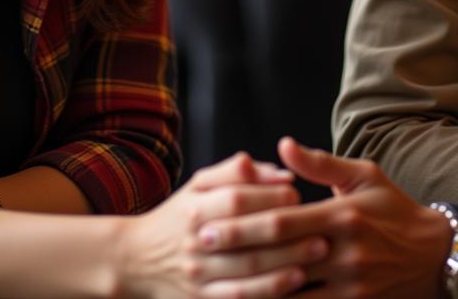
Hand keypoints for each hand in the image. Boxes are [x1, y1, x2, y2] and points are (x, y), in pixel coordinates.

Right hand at [113, 151, 326, 298]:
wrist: (137, 260)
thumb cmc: (180, 215)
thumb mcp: (199, 184)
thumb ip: (237, 171)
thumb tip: (282, 172)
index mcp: (194, 207)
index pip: (235, 198)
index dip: (269, 195)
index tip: (296, 193)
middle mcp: (195, 242)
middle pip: (245, 236)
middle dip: (286, 231)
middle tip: (320, 226)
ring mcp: (198, 276)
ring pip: (247, 272)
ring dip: (285, 263)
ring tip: (317, 252)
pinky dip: (269, 292)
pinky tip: (294, 284)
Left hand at [197, 139, 449, 298]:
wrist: (435, 255)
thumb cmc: (393, 208)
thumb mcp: (362, 175)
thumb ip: (320, 163)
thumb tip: (283, 144)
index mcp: (342, 214)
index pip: (284, 220)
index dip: (245, 225)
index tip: (211, 225)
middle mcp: (344, 252)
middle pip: (281, 257)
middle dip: (238, 256)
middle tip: (201, 252)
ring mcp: (350, 285)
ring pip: (291, 291)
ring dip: (253, 288)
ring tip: (215, 283)